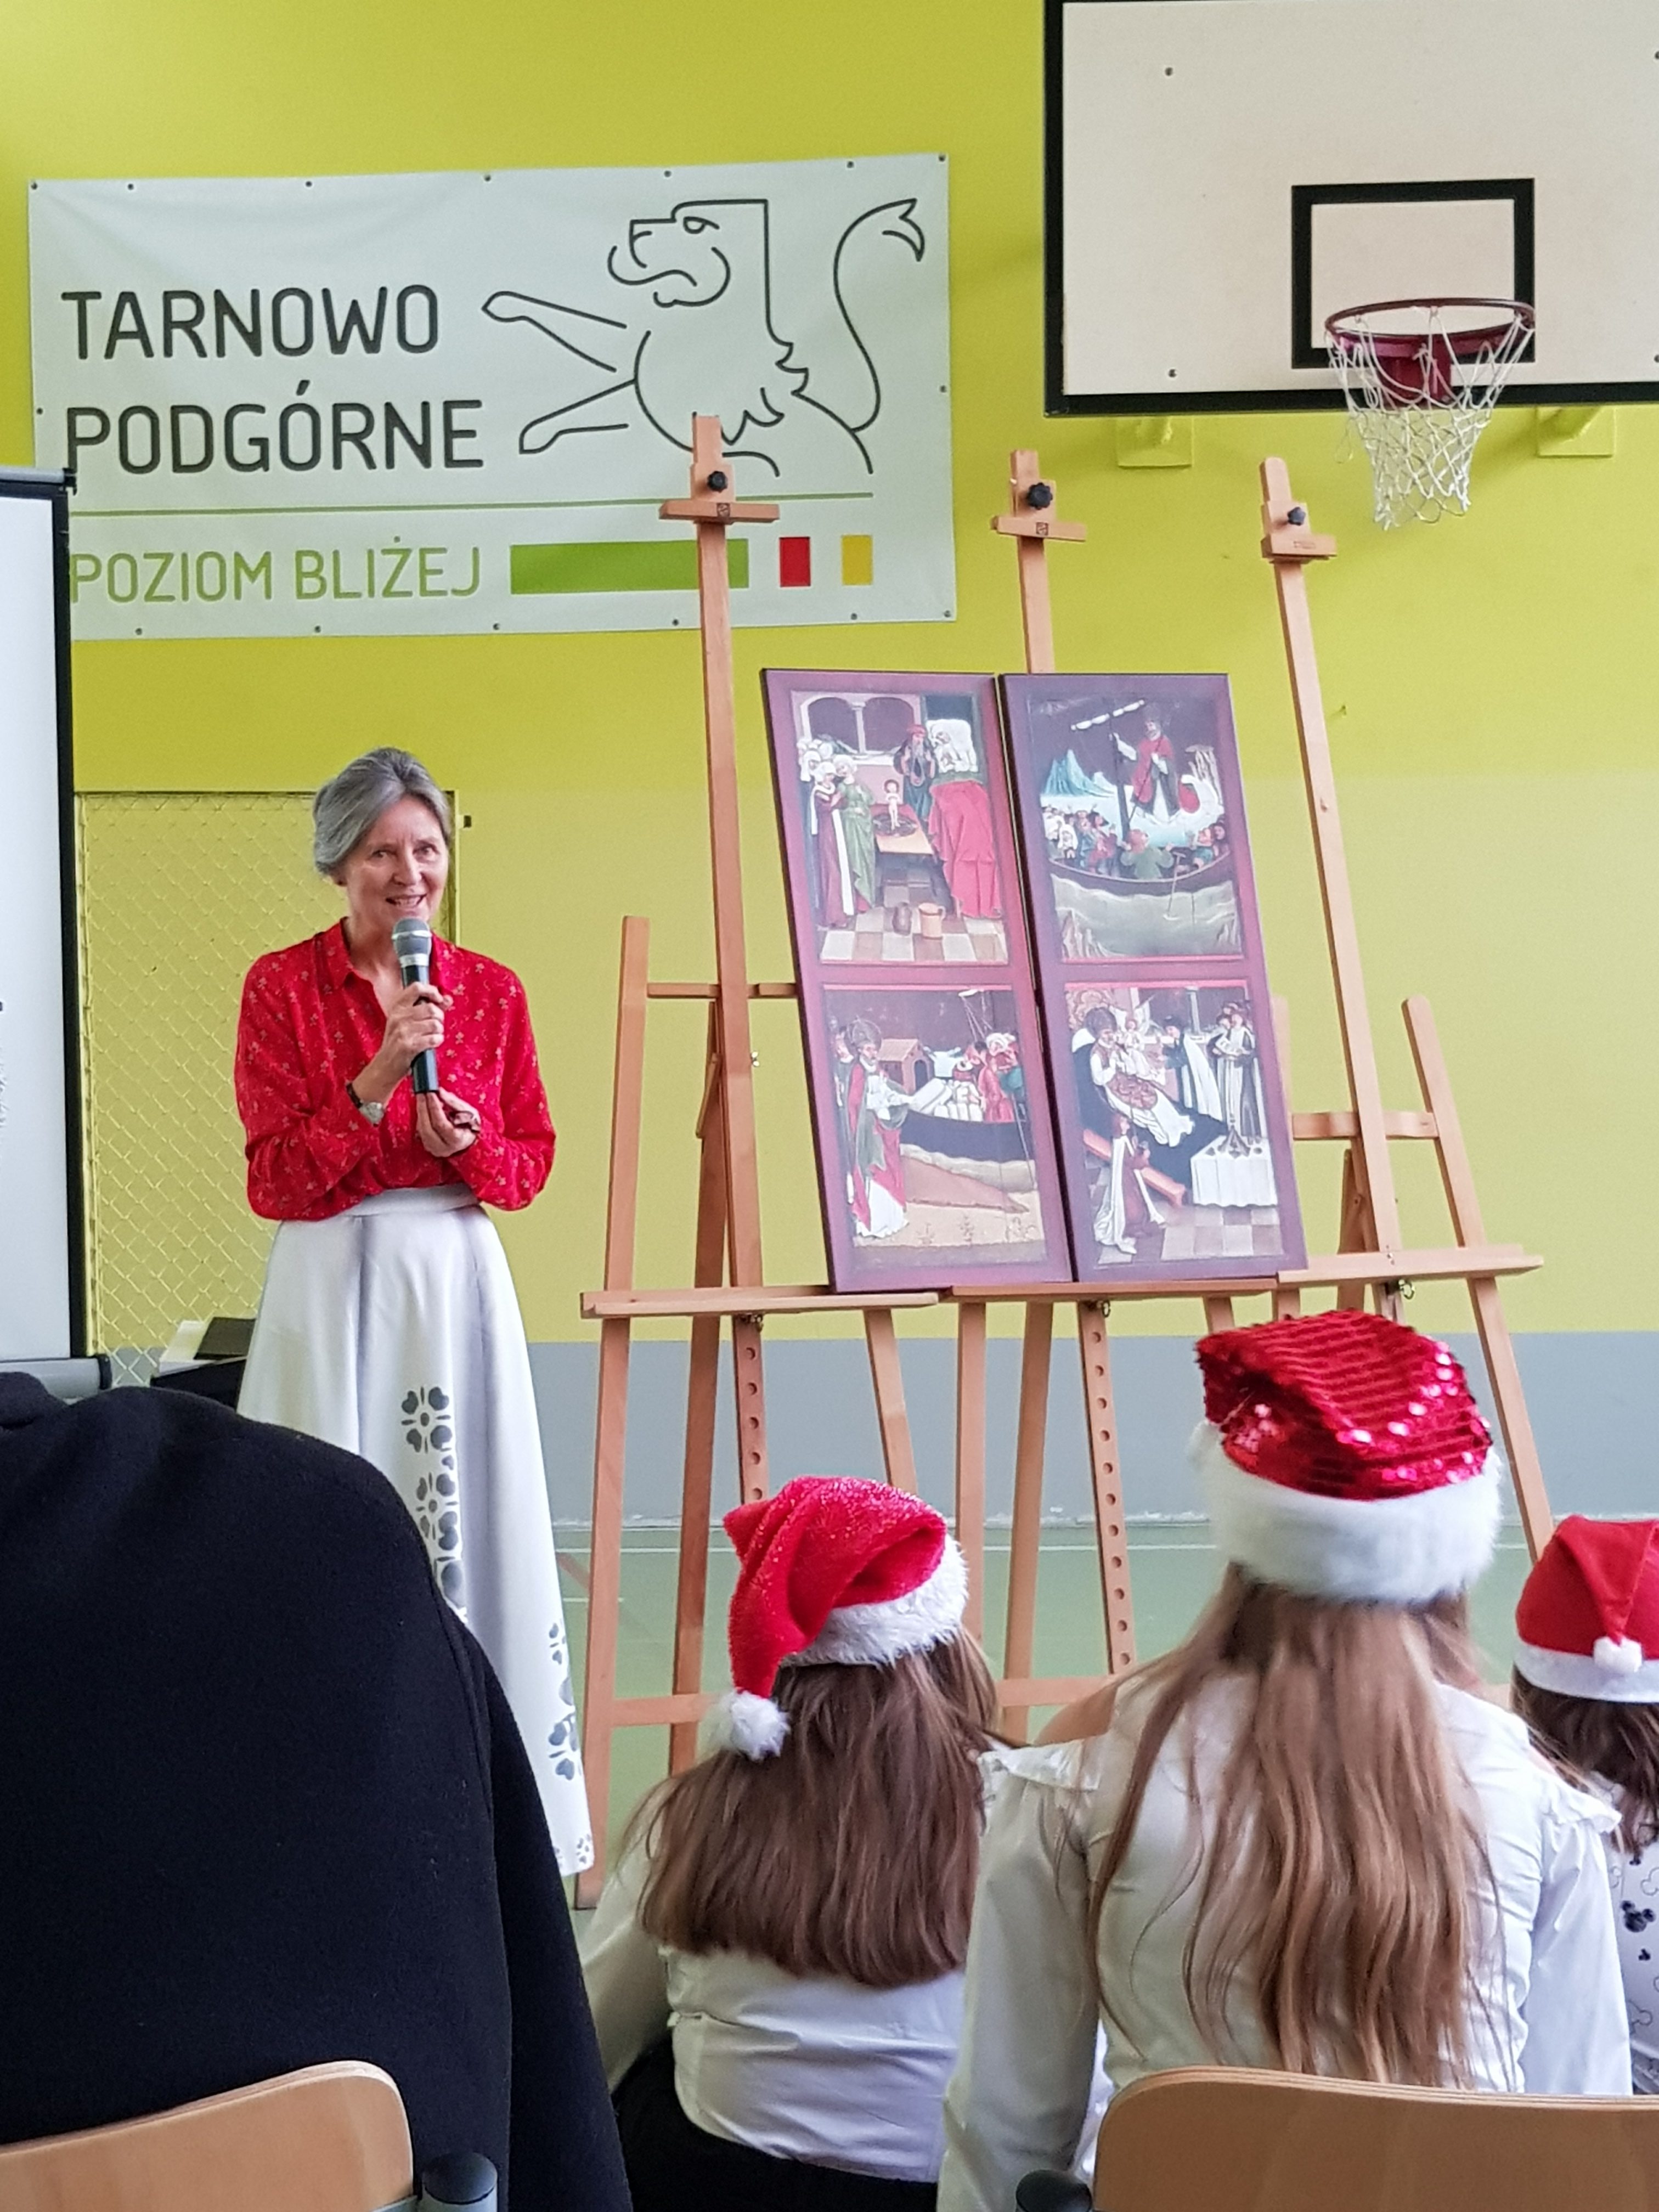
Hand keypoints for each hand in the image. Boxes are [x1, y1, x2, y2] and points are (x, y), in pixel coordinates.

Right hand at [355, 983, 450, 1106]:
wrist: (385, 1065)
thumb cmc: (399, 1041)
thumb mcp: (407, 1021)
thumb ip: (428, 1009)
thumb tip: (448, 999)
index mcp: (397, 1007)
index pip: (416, 987)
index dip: (432, 991)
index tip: (439, 999)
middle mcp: (398, 1017)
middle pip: (431, 1008)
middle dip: (440, 1017)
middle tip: (436, 1025)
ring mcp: (402, 1031)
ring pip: (435, 1024)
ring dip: (439, 1031)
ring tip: (433, 1035)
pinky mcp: (408, 1046)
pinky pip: (434, 1038)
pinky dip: (437, 1041)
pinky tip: (432, 1043)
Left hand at [415, 1088, 479, 1158]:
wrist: (469, 1141)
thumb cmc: (471, 1127)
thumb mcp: (470, 1113)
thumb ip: (454, 1103)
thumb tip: (439, 1092)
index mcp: (457, 1141)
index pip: (441, 1123)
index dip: (434, 1107)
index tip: (430, 1093)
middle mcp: (443, 1148)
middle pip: (427, 1127)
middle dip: (423, 1107)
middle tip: (421, 1092)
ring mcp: (433, 1149)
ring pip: (421, 1129)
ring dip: (421, 1111)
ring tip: (424, 1098)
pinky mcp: (427, 1146)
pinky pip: (420, 1130)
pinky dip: (421, 1117)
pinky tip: (424, 1107)